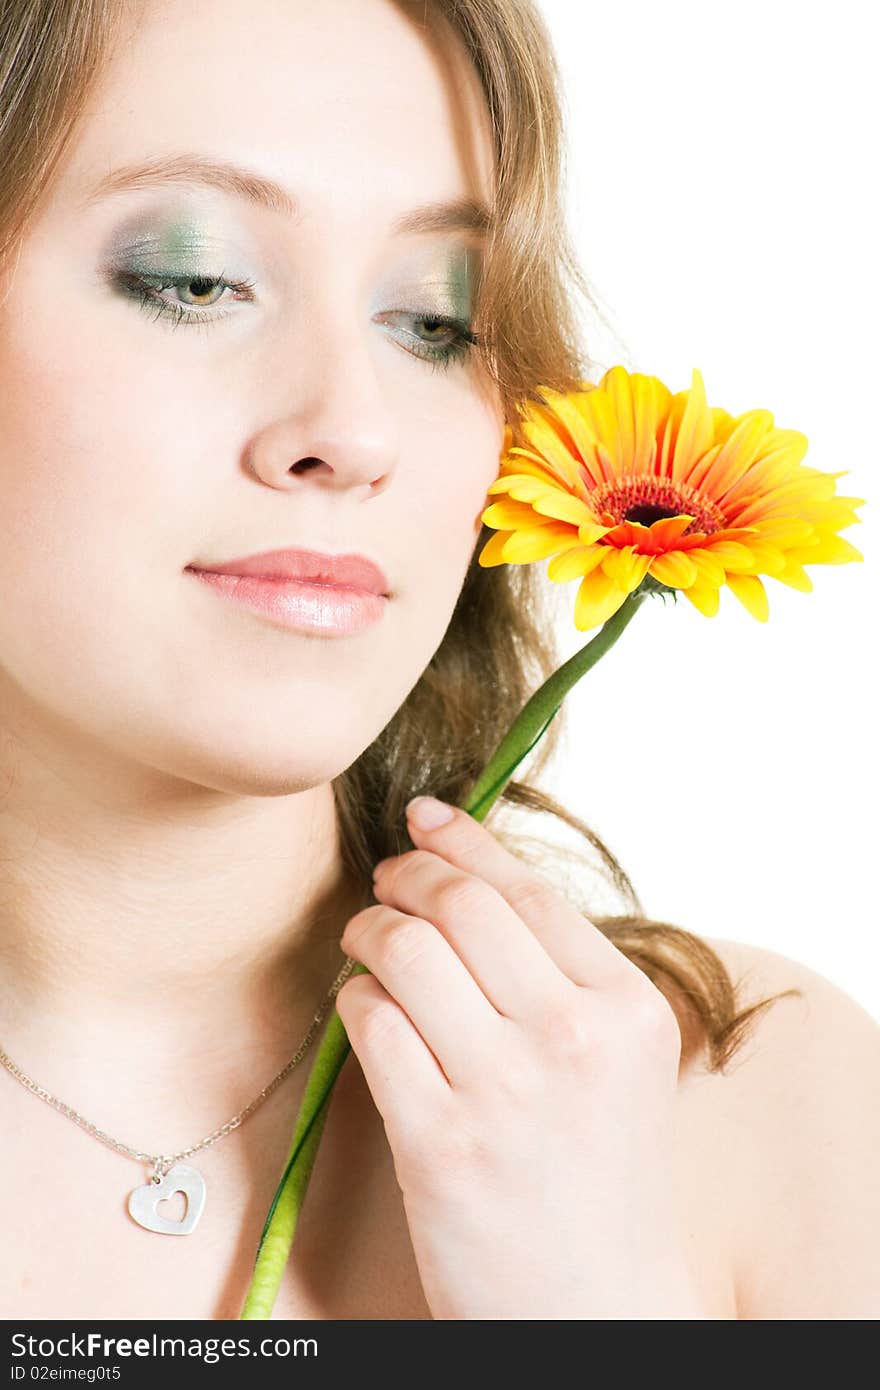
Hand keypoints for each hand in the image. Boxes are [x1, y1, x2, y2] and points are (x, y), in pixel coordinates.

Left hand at [335, 797, 707, 1319]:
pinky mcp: (438, 1143)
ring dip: (370, 929)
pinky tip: (365, 1007)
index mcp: (628, 1009)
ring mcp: (505, 1091)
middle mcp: (572, 1038)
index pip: (528, 889)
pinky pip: (371, 1021)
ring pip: (406, 950)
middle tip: (388, 880)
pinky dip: (355, 997)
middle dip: (407, 875)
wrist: (592, 1311)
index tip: (427, 815)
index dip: (467, 840)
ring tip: (368, 940)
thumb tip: (470, 872)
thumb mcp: (620, 1063)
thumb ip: (563, 974)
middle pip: (460, 905)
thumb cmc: (599, 1178)